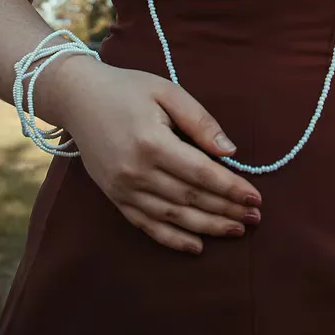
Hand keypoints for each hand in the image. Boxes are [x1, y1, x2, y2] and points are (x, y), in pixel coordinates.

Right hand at [54, 56, 261, 254]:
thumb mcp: (167, 91)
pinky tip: (196, 246)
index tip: (256, 197)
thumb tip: (230, 151)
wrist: (78, 98)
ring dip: (207, 227)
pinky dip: (172, 239)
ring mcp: (123, 189)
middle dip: (226, 210)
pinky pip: (146, 225)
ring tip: (236, 230)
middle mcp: (136, 171)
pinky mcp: (114, 197)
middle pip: (190, 198)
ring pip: (173, 216)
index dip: (231, 188)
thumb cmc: (127, 88)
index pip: (201, 173)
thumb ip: (200, 120)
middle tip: (255, 218)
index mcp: (152, 142)